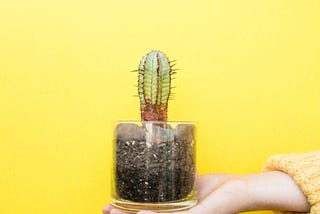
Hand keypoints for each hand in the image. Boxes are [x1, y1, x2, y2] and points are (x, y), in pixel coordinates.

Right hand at [103, 172, 309, 213]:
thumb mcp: (192, 181)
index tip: (111, 206)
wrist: (239, 190)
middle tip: (106, 210)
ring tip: (113, 212)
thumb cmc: (217, 188)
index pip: (146, 213)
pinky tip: (139, 213)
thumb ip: (178, 179)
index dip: (126, 212)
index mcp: (175, 211)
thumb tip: (165, 164)